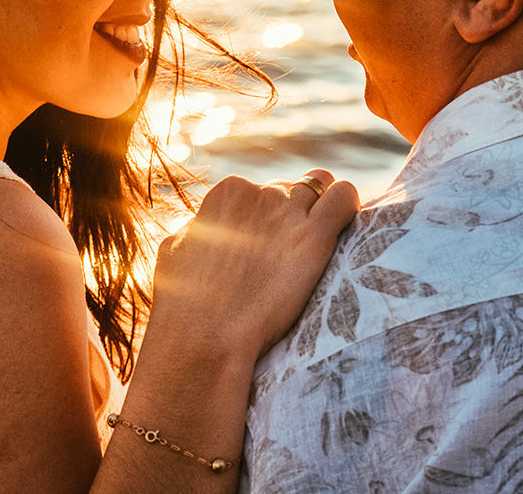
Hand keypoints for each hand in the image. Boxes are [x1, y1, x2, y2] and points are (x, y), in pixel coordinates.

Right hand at [150, 168, 358, 360]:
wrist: (204, 337)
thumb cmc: (183, 303)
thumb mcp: (175, 249)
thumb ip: (197, 228)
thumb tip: (203, 224)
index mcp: (227, 192)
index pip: (261, 188)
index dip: (266, 218)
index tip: (265, 247)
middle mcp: (259, 193)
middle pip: (292, 189)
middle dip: (293, 215)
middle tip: (289, 255)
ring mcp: (287, 212)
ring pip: (321, 186)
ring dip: (321, 209)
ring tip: (317, 245)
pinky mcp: (314, 237)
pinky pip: (344, 197)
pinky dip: (347, 206)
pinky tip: (343, 229)